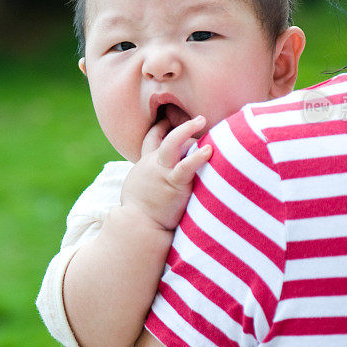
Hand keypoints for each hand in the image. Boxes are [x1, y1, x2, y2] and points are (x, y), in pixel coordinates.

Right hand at [120, 116, 212, 230]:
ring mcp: (162, 172)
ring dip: (186, 129)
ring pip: (171, 143)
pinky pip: (186, 166)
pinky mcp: (173, 183)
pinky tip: (209, 149)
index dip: (161, 127)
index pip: (151, 139)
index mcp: (145, 165)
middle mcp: (152, 164)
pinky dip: (198, 156)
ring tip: (201, 120)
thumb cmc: (140, 215)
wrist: (137, 228)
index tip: (172, 120)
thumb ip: (151, 182)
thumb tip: (160, 184)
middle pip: (163, 137)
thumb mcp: (139, 191)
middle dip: (180, 126)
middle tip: (197, 119)